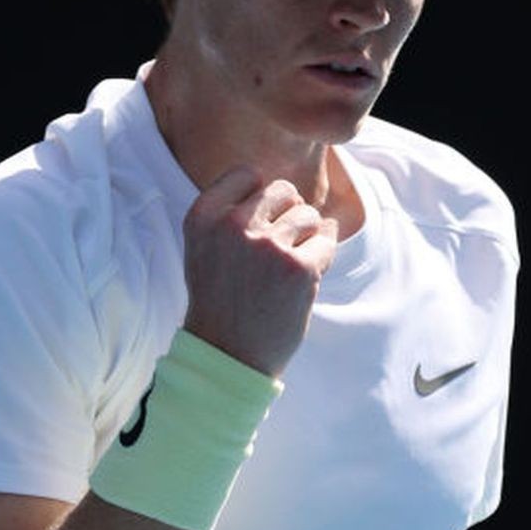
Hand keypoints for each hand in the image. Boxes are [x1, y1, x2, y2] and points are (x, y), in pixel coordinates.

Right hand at [181, 166, 338, 377]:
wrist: (228, 355)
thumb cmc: (220, 299)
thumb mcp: (204, 247)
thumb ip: (230, 211)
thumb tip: (286, 187)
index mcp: (203, 217)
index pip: (247, 174)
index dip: (259, 198)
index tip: (256, 228)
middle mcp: (233, 226)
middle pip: (283, 190)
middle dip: (288, 215)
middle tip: (277, 250)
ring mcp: (268, 246)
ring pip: (309, 215)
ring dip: (306, 238)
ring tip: (286, 268)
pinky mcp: (299, 268)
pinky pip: (327, 240)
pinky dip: (321, 257)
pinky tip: (303, 278)